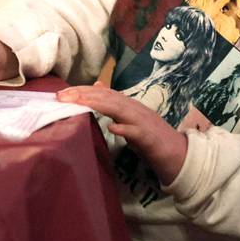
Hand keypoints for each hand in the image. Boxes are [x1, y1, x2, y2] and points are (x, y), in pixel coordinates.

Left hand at [57, 82, 187, 184]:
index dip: (82, 91)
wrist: (177, 154)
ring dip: (99, 105)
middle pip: (107, 97)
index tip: (62, 94)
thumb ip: (113, 104)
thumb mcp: (129, 118)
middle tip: (62, 96)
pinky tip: (112, 127)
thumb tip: (97, 86)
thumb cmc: (150, 138)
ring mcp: (143, 122)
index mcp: (128, 105)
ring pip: (120, 109)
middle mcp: (135, 109)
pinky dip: (124, 129)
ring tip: (79, 103)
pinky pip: (136, 132)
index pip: (103, 93)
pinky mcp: (149, 138)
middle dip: (84, 95)